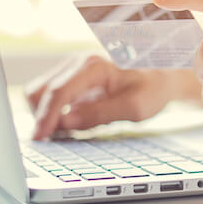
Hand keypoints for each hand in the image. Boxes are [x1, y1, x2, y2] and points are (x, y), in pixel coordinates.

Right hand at [26, 55, 198, 139]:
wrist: (163, 76)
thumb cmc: (153, 89)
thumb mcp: (134, 107)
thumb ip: (99, 114)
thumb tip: (65, 122)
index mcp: (94, 66)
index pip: (58, 91)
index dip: (46, 117)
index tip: (39, 138)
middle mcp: (79, 62)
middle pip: (41, 90)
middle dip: (41, 116)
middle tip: (51, 141)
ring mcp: (74, 69)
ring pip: (41, 91)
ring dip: (45, 114)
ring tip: (61, 134)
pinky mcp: (73, 78)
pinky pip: (52, 94)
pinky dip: (52, 111)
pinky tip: (66, 125)